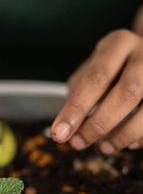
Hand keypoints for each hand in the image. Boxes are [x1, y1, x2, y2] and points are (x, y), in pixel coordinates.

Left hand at [51, 29, 142, 153]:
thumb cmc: (109, 69)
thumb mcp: (88, 73)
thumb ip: (77, 98)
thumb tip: (65, 129)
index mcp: (118, 45)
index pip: (96, 78)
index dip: (76, 109)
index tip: (59, 133)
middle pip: (128, 92)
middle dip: (99, 124)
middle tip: (77, 143)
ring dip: (123, 135)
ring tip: (103, 148)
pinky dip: (141, 137)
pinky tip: (128, 145)